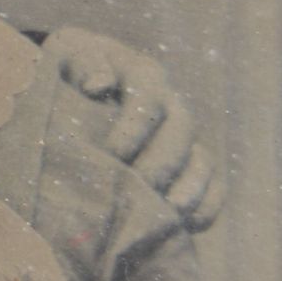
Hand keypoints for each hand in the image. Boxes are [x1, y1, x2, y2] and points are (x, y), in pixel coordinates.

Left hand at [50, 27, 224, 231]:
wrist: (79, 80)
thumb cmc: (69, 69)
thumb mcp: (68, 55)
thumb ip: (83, 64)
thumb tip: (97, 84)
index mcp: (141, 73)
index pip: (148, 95)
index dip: (135, 125)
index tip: (113, 151)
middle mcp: (169, 103)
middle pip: (181, 129)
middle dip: (161, 160)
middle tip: (136, 186)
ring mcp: (183, 135)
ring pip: (201, 159)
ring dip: (190, 187)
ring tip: (169, 213)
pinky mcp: (190, 164)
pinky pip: (213, 185)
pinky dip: (206, 206)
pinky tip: (185, 226)